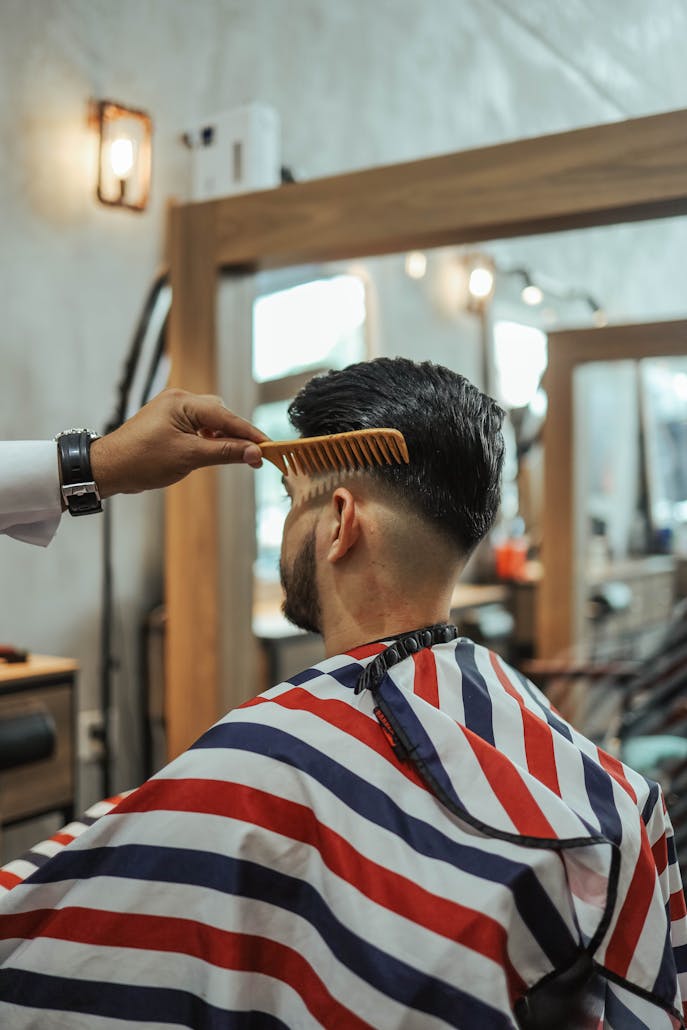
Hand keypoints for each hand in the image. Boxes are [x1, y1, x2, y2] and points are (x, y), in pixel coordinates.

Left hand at [90, 389, 268, 498]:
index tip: (270, 447)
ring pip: (211, 421)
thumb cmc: (143, 460)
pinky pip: (198, 428)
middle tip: (256, 457)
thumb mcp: (189, 457)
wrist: (108, 468)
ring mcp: (173, 410)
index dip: (250, 434)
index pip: (226, 416)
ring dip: (224, 438)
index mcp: (183, 402)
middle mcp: (179, 400)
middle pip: (221, 415)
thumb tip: (254, 453)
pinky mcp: (169, 423)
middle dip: (238, 435)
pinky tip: (215, 453)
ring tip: (237, 457)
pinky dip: (210, 440)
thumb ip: (225, 452)